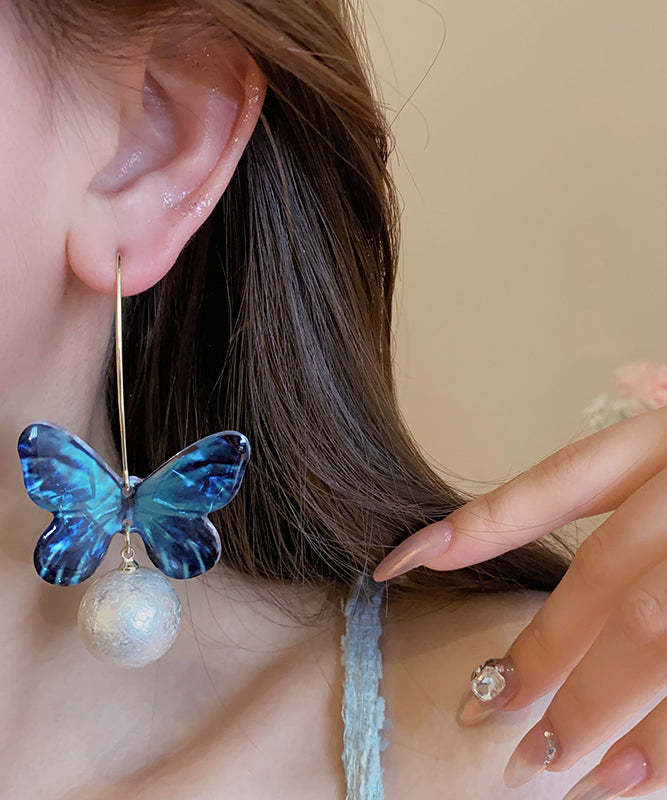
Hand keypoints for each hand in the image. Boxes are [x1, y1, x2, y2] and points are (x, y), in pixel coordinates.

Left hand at [373, 405, 666, 798]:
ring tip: (565, 773)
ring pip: (665, 636)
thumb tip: (533, 464)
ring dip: (611, 714)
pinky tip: (644, 780)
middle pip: (614, 583)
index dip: (478, 525)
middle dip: (553, 657)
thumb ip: (613, 466)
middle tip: (497, 717)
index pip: (559, 485)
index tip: (398, 563)